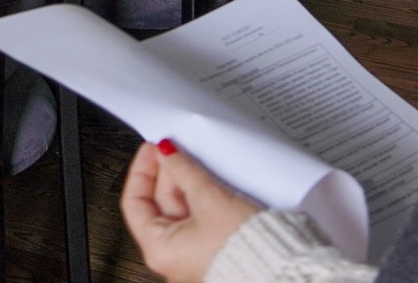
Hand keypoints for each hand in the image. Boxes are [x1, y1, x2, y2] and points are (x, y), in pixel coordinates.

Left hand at [119, 140, 259, 282]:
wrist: (282, 268)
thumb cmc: (246, 248)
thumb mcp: (209, 199)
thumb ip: (183, 170)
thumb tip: (166, 152)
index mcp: (159, 250)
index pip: (134, 202)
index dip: (142, 169)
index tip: (153, 149)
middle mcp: (172, 256)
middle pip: (159, 203)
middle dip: (169, 173)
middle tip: (178, 149)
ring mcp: (193, 253)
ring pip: (181, 209)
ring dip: (187, 182)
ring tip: (197, 162)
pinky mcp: (212, 250)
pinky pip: (199, 218)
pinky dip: (201, 198)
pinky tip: (210, 180)